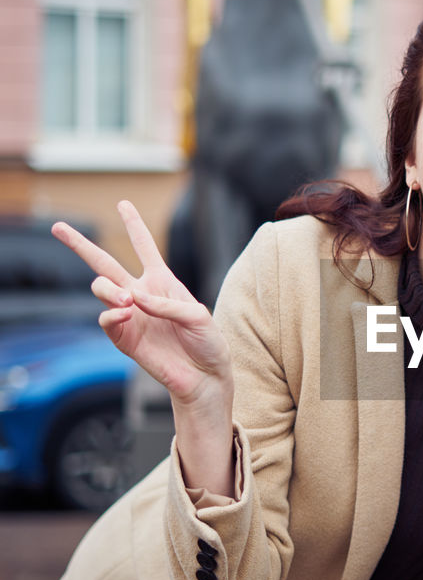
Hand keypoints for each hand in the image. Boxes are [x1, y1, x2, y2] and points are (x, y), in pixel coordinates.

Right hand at [52, 201, 232, 408]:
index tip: (123, 204)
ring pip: (102, 289)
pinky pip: (107, 319)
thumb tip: (133, 298)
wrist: (204, 376)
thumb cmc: (207, 342)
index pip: (145, 248)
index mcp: (162, 281)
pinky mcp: (124, 338)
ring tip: (127, 301)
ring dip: (108, 290)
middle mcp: (141, 294)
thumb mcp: (197, 316)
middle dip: (80, 245)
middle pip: (105, 263)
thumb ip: (167, 304)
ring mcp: (130, 315)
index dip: (134, 225)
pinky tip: (125, 313)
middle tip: (58, 227)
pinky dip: (112, 313)